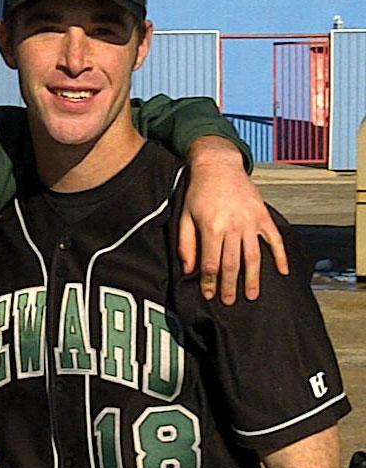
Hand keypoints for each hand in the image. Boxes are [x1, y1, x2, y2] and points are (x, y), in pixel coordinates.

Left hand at [180, 137, 288, 303]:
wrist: (218, 165)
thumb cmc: (199, 192)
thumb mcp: (185, 216)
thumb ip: (186, 244)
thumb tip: (188, 270)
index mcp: (212, 228)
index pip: (211, 263)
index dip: (209, 282)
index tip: (209, 295)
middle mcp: (233, 227)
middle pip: (232, 264)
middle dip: (230, 286)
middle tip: (229, 303)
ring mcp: (250, 221)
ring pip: (253, 256)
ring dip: (253, 278)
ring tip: (252, 296)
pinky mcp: (262, 216)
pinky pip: (274, 239)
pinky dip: (280, 256)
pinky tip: (283, 272)